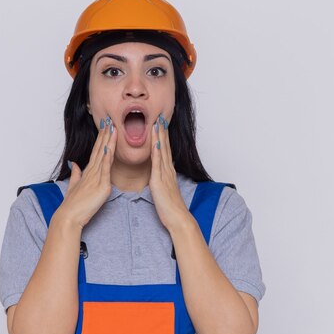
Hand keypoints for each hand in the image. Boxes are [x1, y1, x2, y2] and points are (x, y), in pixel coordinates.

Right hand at [55, 116, 117, 228]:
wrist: (69, 217)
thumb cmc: (73, 205)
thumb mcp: (74, 186)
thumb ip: (76, 174)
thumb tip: (74, 164)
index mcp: (88, 172)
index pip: (96, 151)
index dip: (101, 138)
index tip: (105, 126)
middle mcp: (92, 172)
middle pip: (100, 149)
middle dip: (105, 134)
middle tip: (110, 119)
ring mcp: (96, 178)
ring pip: (104, 156)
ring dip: (108, 141)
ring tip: (112, 128)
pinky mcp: (101, 187)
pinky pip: (104, 170)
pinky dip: (107, 159)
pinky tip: (109, 148)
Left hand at [149, 113, 191, 230]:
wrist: (178, 219)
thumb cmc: (170, 208)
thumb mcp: (164, 190)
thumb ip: (161, 181)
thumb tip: (157, 176)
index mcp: (167, 172)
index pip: (164, 150)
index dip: (162, 136)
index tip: (159, 123)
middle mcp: (167, 170)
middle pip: (165, 146)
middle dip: (161, 131)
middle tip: (159, 115)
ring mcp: (165, 174)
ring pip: (162, 151)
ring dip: (159, 136)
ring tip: (157, 122)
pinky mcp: (160, 181)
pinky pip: (158, 163)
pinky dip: (157, 151)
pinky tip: (156, 141)